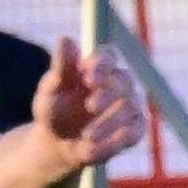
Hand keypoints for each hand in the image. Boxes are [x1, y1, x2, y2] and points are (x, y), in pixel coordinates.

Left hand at [34, 38, 149, 169]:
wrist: (58, 144)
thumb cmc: (54, 110)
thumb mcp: (51, 90)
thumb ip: (61, 67)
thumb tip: (65, 39)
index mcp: (97, 67)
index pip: (108, 56)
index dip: (102, 65)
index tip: (89, 79)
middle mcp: (118, 82)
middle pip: (124, 80)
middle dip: (108, 94)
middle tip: (90, 107)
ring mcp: (130, 105)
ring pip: (130, 108)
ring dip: (109, 122)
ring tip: (86, 136)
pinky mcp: (135, 128)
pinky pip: (135, 132)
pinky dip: (116, 141)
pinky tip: (95, 148)